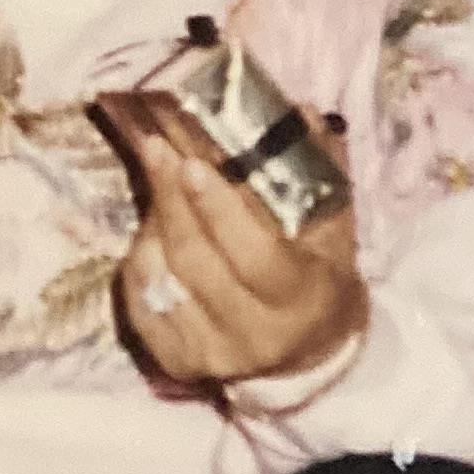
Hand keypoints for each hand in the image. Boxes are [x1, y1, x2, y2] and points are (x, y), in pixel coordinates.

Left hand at [114, 100, 364, 392]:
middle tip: (156, 147)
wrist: (305, 354)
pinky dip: (141, 255)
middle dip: (173, 198)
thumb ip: (319, 171)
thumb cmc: (317, 276)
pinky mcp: (174, 361)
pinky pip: (141, 297)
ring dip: (155, 219)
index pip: (255, 257)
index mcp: (303, 300)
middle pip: (199, 261)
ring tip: (157, 174)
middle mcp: (256, 335)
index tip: (192, 163)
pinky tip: (152, 226)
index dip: (220, 211)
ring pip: (163, 276)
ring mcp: (211, 353)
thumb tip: (300, 112)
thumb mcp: (332, 228)